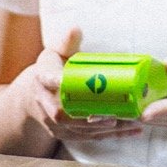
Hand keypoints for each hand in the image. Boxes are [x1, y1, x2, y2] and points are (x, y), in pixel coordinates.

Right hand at [24, 28, 141, 142]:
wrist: (33, 97)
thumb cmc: (50, 71)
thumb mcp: (54, 53)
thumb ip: (66, 43)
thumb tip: (75, 29)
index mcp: (42, 80)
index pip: (48, 80)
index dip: (59, 81)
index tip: (73, 80)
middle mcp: (46, 105)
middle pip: (65, 113)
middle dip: (91, 115)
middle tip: (117, 113)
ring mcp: (55, 124)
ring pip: (81, 129)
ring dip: (108, 127)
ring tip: (133, 121)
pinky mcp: (66, 134)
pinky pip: (90, 137)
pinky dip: (112, 135)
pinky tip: (132, 130)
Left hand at [140, 57, 166, 143]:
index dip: (154, 110)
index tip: (140, 109)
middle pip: (153, 115)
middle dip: (137, 100)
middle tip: (124, 80)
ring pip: (154, 118)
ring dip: (142, 103)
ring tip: (134, 82)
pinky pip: (161, 119)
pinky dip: (151, 108)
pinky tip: (150, 91)